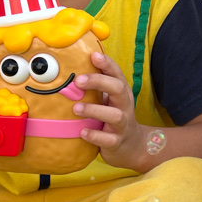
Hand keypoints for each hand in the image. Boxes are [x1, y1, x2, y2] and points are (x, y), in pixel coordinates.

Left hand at [73, 52, 143, 170]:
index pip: (117, 74)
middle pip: (119, 89)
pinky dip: (95, 136)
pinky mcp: (117, 142)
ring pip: (115, 115)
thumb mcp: (109, 99)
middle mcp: (125, 106)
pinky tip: (82, 132)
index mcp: (121, 92)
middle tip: (78, 81)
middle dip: (99, 82)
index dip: (107, 64)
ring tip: (76, 108)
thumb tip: (70, 69)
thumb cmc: (113, 117)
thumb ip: (96, 87)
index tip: (93, 56)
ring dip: (94, 110)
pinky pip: (108, 139)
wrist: (131, 146)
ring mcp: (123, 125)